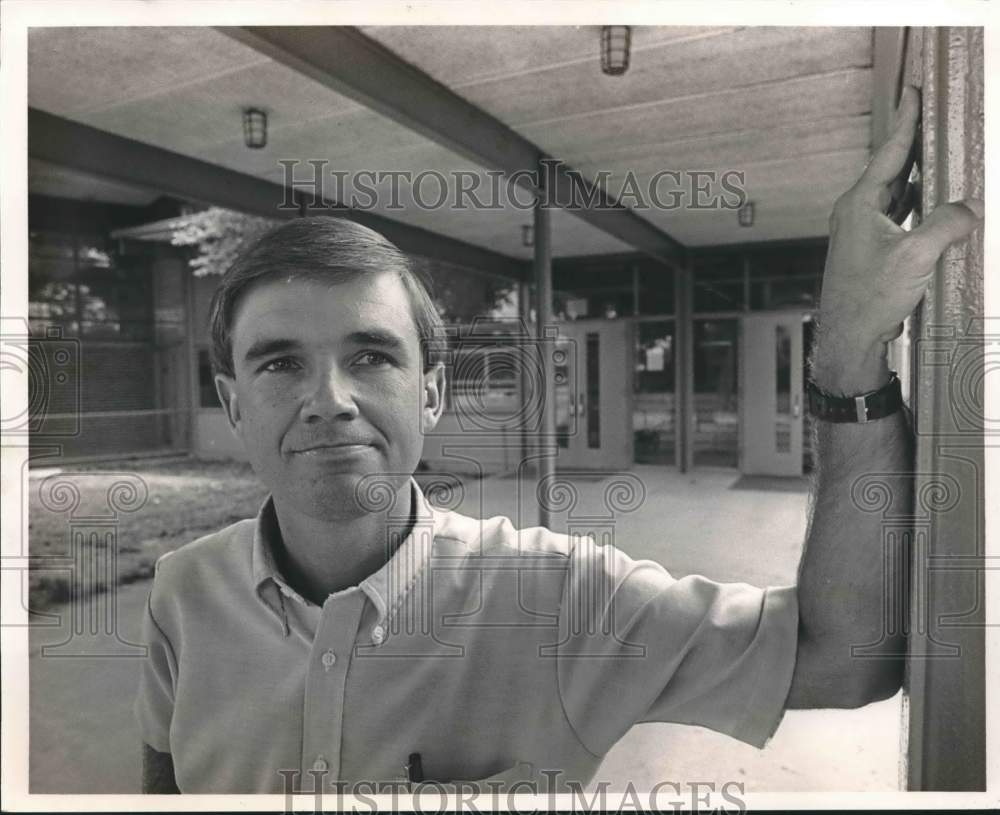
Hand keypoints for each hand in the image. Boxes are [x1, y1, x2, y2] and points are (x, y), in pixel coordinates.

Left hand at [812, 85, 982, 394]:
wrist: (850, 338)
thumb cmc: (870, 298)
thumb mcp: (916, 256)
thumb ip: (946, 223)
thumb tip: (968, 207)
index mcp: (860, 204)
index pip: (890, 151)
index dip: (907, 120)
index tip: (915, 91)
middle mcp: (858, 213)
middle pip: (894, 169)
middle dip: (917, 144)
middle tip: (937, 117)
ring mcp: (863, 233)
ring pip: (898, 194)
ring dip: (921, 177)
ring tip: (944, 154)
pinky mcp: (873, 252)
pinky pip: (901, 217)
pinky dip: (920, 207)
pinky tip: (938, 205)